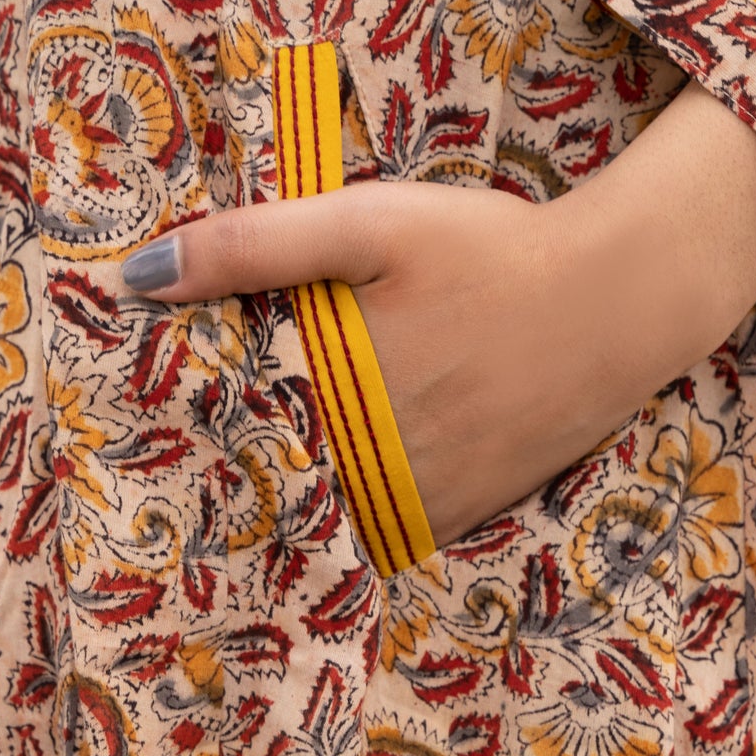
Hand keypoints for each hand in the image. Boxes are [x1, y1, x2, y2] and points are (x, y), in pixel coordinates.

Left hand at [120, 80, 755, 551]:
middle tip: (190, 471)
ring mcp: (428, 499)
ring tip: (257, 486)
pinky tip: (348, 485)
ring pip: (332, 526)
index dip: (183, 452)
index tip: (146, 445)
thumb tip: (134, 279)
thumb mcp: (369, 223)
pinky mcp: (472, 507)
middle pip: (274, 499)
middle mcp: (375, 468)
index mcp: (333, 402)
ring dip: (298, 509)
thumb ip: (252, 247)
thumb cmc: (491, 251)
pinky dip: (362, 518)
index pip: (226, 452)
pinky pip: (392, 533)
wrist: (622, 296)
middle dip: (235, 486)